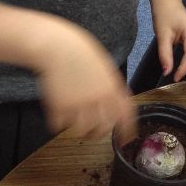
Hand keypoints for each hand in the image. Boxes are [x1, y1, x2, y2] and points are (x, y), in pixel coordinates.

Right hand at [35, 24, 134, 140]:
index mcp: (112, 88)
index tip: (126, 139)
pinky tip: (59, 113)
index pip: (126, 115)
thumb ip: (113, 87)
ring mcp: (78, 104)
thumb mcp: (105, 67)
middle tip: (93, 130)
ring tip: (74, 122)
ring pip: (81, 131)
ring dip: (78, 130)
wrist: (58, 46)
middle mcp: (97, 99)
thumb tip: (119, 104)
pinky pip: (59, 126)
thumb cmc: (81, 52)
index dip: (127, 130)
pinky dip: (58, 123)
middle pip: (103, 128)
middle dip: (99, 132)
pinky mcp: (58, 106)